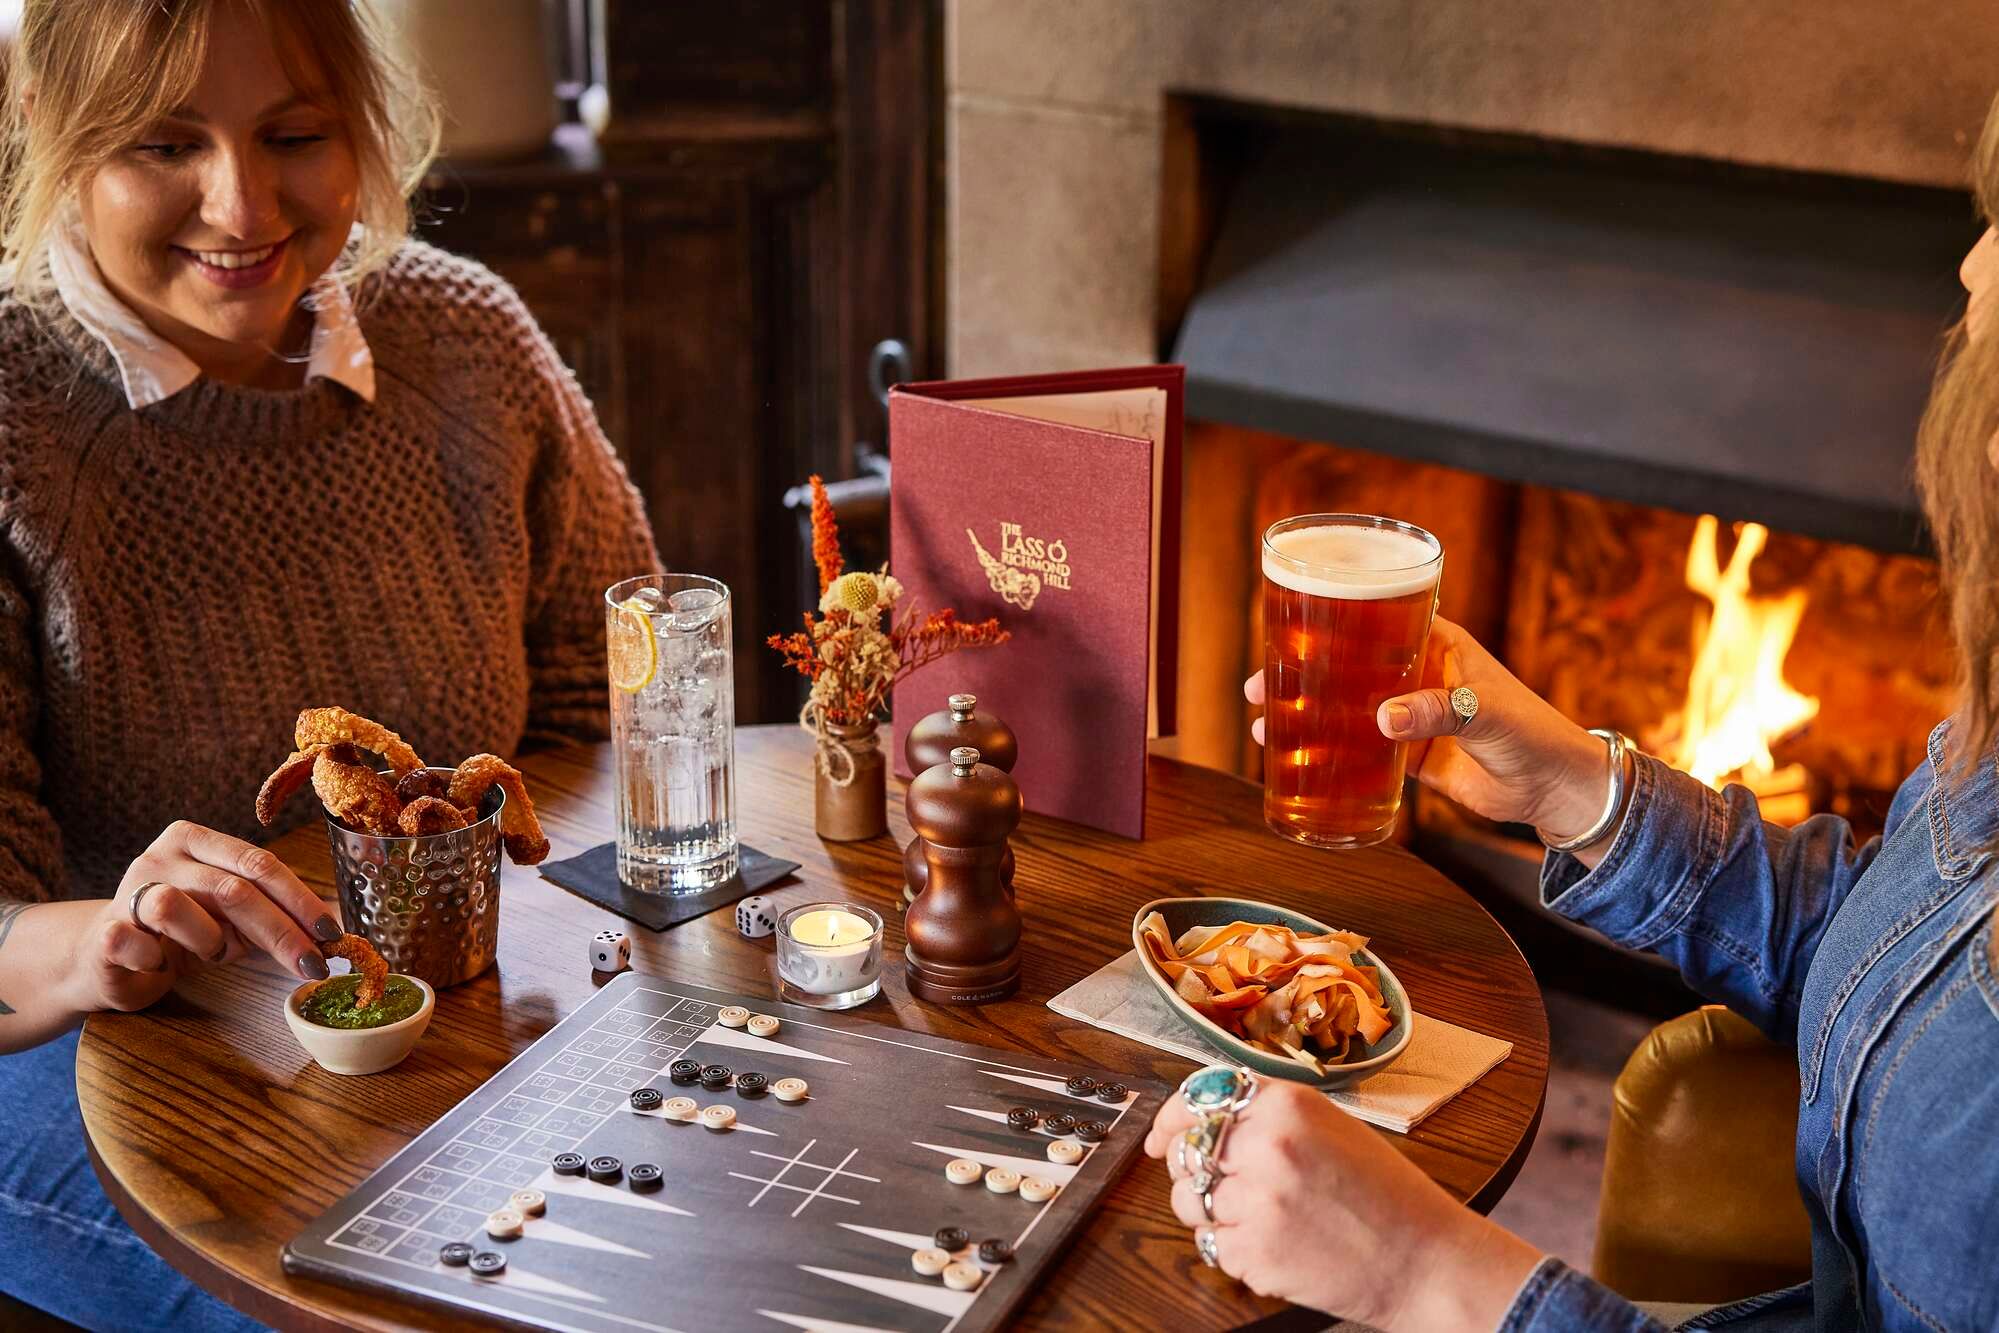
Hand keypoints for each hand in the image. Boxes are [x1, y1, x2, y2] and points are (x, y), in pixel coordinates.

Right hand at [74, 821, 341, 1013]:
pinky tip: (161, 963)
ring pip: (176, 907)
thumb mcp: (233, 919)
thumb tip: (332, 935)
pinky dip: (158, 960)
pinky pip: (136, 943)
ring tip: (212, 953)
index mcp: (198, 841)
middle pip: (232, 888)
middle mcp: (162, 856)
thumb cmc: (183, 933)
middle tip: (311, 964)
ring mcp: (128, 889)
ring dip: (209, 941)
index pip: (261, 864)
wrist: (108, 957)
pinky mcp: (103, 931)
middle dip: (280, 931)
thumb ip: (272, 916)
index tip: (331, 934)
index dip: (300, 900)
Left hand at [1145, 1078, 1540, 1329]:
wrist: (1426, 1259)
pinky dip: (1234, 1250)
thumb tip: (1198, 1117)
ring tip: (1258, 1219)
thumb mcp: (1328, 1125)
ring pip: (1189, 1203)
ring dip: (1208, 1213)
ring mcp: (1258, 1202)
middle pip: (1186, 1152)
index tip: (1158, 1137)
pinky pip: (1213, 1246)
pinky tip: (1277, 1245)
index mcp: (1285, 1105)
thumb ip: (1266, 1114)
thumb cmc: (1384, 1193)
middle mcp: (1266, 1146)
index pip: (1197, 1097)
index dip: (1170, 1118)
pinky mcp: (1255, 1254)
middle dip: (1191, 1171)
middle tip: (1221, 1186)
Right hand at [1247, 617, 1609, 841]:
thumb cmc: (1533, 734)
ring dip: (1306, 714)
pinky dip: (1329, 751)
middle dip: (1301, 672)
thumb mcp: (1484, 714)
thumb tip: (1381, 720)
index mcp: (1436, 643)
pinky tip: (1297, 759)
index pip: (1375, 617)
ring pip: (1346, 706)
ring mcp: (1411, 714)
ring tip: (1264, 726)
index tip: (1288, 628)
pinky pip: (1360, 748)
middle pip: (1347, 664)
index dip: (1330, 620)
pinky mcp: (1411, 754)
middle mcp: (1417, 673)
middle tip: (1256, 685)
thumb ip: (1435, 712)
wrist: (1556, 789)